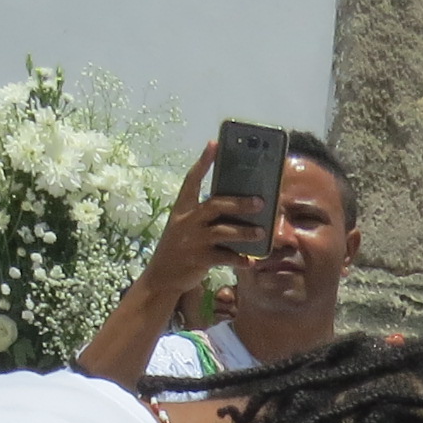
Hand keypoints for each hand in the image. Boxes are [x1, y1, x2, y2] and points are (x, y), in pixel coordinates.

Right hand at [140, 143, 266, 300]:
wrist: (160, 279)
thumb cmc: (180, 248)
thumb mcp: (185, 227)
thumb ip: (205, 216)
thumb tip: (238, 207)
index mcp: (182, 209)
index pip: (192, 179)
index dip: (204, 161)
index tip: (215, 143)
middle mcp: (186, 222)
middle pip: (215, 205)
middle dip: (239, 202)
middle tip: (260, 201)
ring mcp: (192, 241)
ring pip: (223, 231)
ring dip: (244, 232)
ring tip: (262, 232)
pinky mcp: (199, 260)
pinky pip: (224, 258)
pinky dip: (239, 259)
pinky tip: (251, 261)